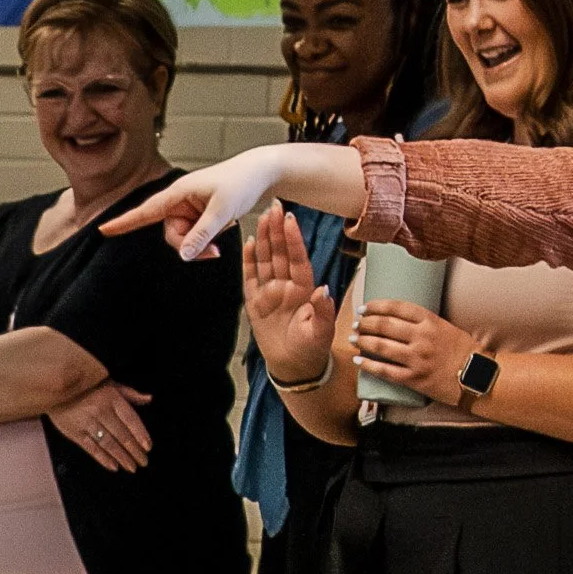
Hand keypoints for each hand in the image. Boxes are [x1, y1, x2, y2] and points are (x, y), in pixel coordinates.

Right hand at [52, 378, 151, 470]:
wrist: (55, 386)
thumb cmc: (86, 385)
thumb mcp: (109, 383)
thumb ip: (129, 393)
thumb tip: (148, 398)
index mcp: (112, 399)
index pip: (131, 420)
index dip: (141, 434)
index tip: (148, 447)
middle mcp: (101, 411)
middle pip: (122, 435)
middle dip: (135, 451)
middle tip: (143, 462)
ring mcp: (88, 423)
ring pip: (109, 444)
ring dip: (122, 457)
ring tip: (131, 467)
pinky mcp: (75, 433)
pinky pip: (92, 448)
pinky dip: (103, 459)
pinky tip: (113, 466)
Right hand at [106, 140, 295, 258]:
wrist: (262, 172)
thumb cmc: (242, 182)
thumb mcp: (223, 210)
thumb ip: (203, 233)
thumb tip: (184, 256)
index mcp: (179, 193)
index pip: (145, 211)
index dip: (124, 222)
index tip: (103, 229)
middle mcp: (180, 200)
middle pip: (171, 234)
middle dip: (190, 246)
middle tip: (215, 252)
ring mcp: (190, 208)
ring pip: (185, 238)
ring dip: (202, 243)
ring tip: (225, 233)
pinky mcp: (200, 215)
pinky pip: (197, 234)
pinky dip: (210, 237)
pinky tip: (227, 225)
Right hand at [242, 202, 336, 380]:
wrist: (294, 367)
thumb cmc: (311, 349)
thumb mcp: (321, 333)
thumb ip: (323, 312)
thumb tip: (324, 290)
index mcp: (304, 290)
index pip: (297, 259)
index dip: (294, 240)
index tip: (291, 220)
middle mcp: (287, 286)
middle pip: (280, 253)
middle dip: (277, 230)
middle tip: (274, 206)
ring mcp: (270, 292)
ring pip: (266, 259)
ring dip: (264, 238)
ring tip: (262, 216)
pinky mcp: (255, 302)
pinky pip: (250, 276)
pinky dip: (249, 259)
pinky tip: (249, 242)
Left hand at [351, 299, 459, 404]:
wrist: (477, 376)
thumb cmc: (463, 351)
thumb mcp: (446, 327)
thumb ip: (423, 322)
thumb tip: (396, 318)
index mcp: (431, 321)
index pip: (397, 307)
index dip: (377, 306)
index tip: (365, 307)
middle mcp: (422, 337)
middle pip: (385, 325)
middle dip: (365, 323)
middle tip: (356, 324)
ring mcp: (417, 359)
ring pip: (381, 347)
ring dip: (363, 341)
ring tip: (353, 339)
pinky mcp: (414, 378)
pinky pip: (385, 371)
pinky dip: (369, 365)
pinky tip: (358, 360)